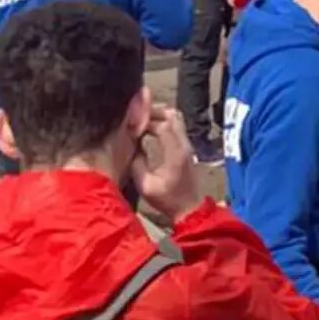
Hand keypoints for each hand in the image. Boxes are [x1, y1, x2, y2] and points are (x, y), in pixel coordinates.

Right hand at [131, 106, 201, 225]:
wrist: (189, 207)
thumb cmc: (168, 200)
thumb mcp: (146, 186)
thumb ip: (136, 163)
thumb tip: (129, 145)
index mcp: (176, 154)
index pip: (163, 125)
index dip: (145, 121)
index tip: (131, 126)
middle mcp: (184, 145)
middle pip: (172, 115)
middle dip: (152, 112)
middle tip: (134, 118)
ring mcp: (187, 144)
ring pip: (176, 117)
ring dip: (158, 115)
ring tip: (140, 121)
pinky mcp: (185, 146)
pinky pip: (176, 125)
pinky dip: (162, 121)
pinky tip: (148, 129)